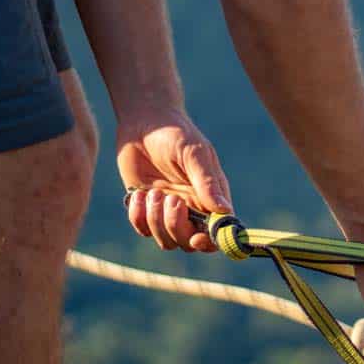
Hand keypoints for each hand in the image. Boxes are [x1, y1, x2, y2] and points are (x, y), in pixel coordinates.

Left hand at [118, 110, 232, 251]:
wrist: (144, 121)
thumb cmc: (176, 133)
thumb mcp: (193, 153)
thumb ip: (207, 182)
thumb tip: (225, 211)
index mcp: (211, 197)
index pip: (217, 232)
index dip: (210, 242)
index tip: (197, 238)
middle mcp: (192, 208)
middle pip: (190, 242)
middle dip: (177, 227)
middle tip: (170, 199)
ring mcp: (168, 210)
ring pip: (167, 241)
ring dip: (156, 221)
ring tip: (152, 192)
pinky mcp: (146, 208)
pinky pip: (143, 229)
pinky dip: (138, 216)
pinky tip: (138, 193)